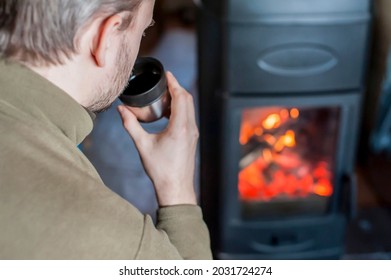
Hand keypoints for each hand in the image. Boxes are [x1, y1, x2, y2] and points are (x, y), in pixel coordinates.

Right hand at [118, 72, 197, 206]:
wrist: (176, 188)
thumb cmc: (160, 169)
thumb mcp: (143, 145)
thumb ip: (130, 125)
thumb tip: (121, 110)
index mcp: (180, 126)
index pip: (180, 96)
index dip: (174, 82)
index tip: (167, 74)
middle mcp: (190, 127)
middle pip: (187, 99)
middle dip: (176, 88)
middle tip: (163, 83)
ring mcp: (193, 133)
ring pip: (190, 108)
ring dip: (179, 99)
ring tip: (163, 96)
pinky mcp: (192, 138)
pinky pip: (189, 117)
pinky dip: (180, 109)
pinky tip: (167, 113)